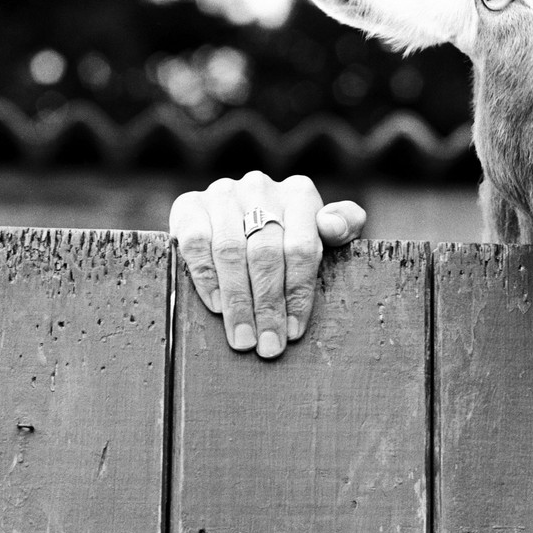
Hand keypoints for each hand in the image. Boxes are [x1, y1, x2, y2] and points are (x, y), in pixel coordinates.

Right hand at [169, 172, 366, 357]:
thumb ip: (343, 226)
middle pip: (265, 254)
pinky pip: (196, 244)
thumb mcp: (323, 231)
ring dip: (237, 301)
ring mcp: (223, 194)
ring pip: (230, 251)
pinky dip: (207, 278)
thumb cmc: (290, 234)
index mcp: (299, 193)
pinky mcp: (189, 205)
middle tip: (268, 345)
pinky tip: (217, 307)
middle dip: (267, 306)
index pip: (302, 248)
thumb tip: (334, 227)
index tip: (293, 331)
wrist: (236, 217)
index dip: (298, 293)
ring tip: (243, 338)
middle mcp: (260, 187)